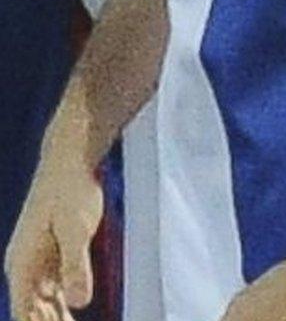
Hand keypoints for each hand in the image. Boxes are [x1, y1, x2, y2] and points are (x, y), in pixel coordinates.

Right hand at [5, 158, 101, 320]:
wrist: (68, 163)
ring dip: (56, 318)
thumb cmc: (71, 192)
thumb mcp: (77, 229)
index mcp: (22, 265)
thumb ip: (76, 266)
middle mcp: (24, 268)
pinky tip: (72, 315)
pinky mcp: (52, 257)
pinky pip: (54, 292)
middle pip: (33, 312)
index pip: (24, 312)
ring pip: (43, 304)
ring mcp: (37, 263)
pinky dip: (63, 306)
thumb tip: (79, 303)